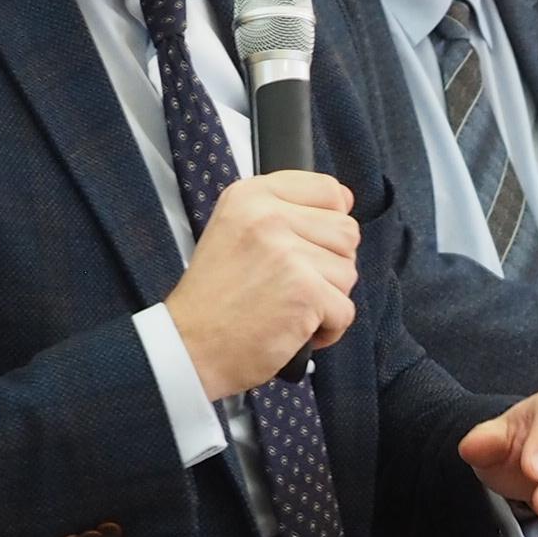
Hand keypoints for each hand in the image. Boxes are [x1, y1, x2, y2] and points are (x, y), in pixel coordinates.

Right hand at [163, 171, 358, 401]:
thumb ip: (282, 211)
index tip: (308, 245)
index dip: (330, 222)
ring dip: (327, 298)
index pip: (328, 190)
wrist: (189, 347)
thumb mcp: (232, 229)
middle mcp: (269, 217)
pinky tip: (294, 328)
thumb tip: (344, 202)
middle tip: (292, 284)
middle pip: (346, 231)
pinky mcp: (305, 291)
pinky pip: (345, 309)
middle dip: (329, 265)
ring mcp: (288, 253)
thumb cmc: (213, 298)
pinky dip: (327, 329)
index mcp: (251, 196)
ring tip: (288, 306)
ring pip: (348, 271)